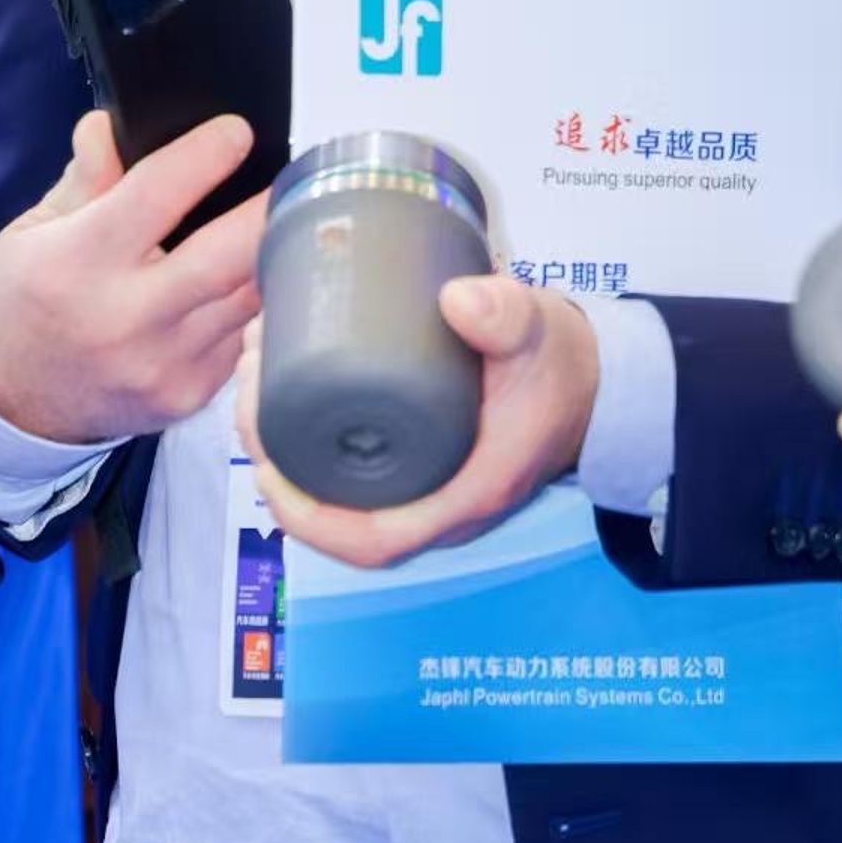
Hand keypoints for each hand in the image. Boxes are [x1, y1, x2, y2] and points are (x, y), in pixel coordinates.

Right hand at [0, 109, 269, 442]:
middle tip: (289, 176)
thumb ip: (86, 178)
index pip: (158, 194)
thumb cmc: (25, 300)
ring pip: (250, 298)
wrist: (10, 398)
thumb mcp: (35, 229)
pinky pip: (241, 337)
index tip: (235, 132)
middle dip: (268, 208)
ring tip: (278, 221)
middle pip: (228, 256)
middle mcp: (125, 319)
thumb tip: (110, 126)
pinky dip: (248, 304)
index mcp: (78, 263)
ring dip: (269, 255)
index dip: (206, 154)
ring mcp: (162, 365)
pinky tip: (239, 281)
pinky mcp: (188, 395)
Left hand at [236, 274, 600, 568]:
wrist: (595, 377)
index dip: (307, 516)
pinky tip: (283, 393)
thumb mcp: (539, 333)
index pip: (372, 542)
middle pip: (338, 520)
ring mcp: (429, 491)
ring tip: (253, 378)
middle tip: (246, 390)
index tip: (263, 462)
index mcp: (464, 495)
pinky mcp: (421, 466)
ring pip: (339, 498)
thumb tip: (458, 300)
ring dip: (286, 452)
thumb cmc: (563, 363)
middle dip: (277, 466)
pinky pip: (352, 476)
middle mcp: (440, 507)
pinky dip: (309, 443)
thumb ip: (506, 315)